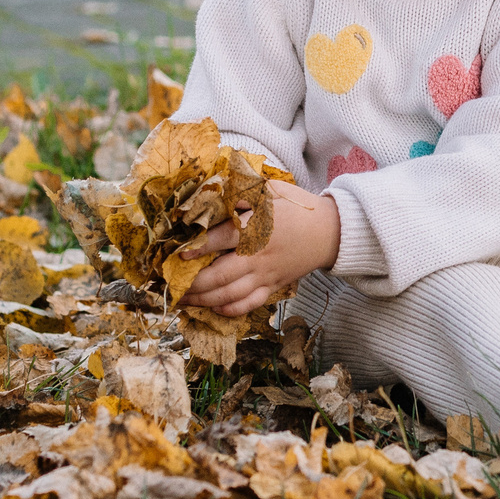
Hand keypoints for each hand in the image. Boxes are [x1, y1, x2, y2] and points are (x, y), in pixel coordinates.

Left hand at [179, 179, 339, 317]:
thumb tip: (212, 188)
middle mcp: (259, 255)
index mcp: (257, 228)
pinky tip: (213, 308)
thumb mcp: (271, 190)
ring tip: (182, 299)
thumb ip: (241, 190)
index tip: (179, 252)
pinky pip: (249, 304)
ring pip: (230, 294)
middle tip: (170, 285)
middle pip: (221, 276)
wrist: (329, 232)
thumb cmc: (296, 208)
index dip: (200, 247)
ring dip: (203, 300)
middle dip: (192, 284)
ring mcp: (266, 274)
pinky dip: (230, 310)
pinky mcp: (273, 286)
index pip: (223, 239)